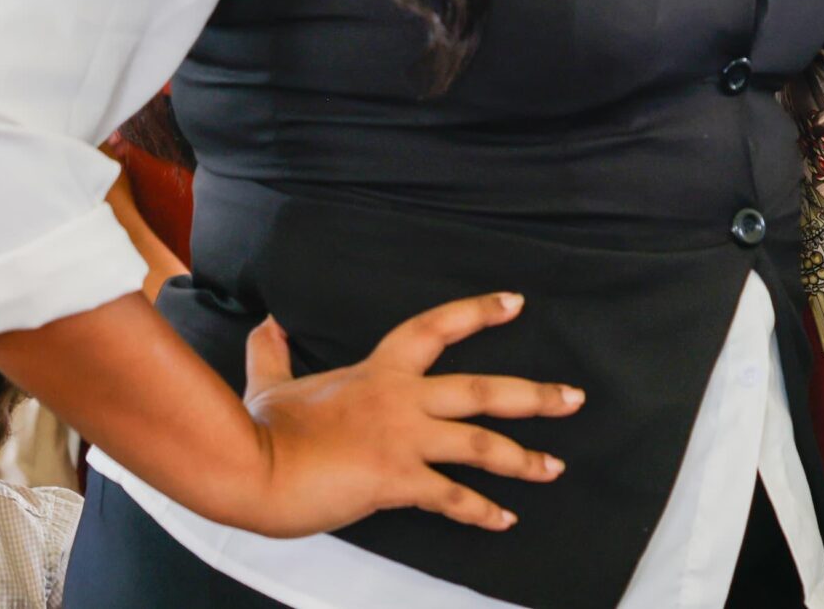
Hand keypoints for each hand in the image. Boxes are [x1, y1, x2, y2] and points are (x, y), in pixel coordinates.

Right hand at [234, 292, 583, 537]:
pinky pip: (452, 497)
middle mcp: (402, 399)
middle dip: (535, 395)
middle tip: (574, 398)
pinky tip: (505, 519)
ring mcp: (403, 439)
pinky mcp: (397, 480)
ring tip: (555, 468)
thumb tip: (268, 323)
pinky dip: (482, 510)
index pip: (436, 328)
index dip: (478, 312)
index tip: (516, 303)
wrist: (249, 469)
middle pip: (483, 389)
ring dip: (524, 458)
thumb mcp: (269, 384)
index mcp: (379, 372)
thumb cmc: (261, 431)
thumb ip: (273, 353)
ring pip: (481, 444)